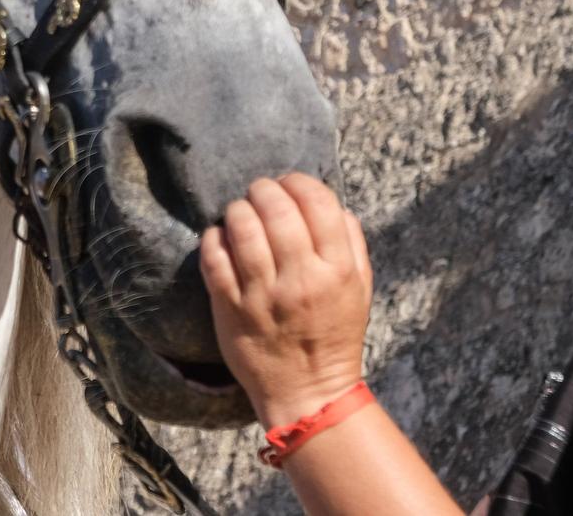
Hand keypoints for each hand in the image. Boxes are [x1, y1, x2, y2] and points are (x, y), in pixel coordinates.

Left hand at [200, 173, 371, 429]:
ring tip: (240, 214)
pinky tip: (221, 238)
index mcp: (338, 271)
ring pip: (241, 227)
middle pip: (275, 208)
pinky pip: (213, 256)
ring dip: (238, 210)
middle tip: (260, 194)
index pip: (318, 203)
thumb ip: (351, 244)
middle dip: (264, 190)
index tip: (289, 183)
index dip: (299, 181)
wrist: (308, 392)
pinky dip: (214, 238)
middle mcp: (301, 280)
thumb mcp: (359, 290)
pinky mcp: (230, 307)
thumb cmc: (333, 334)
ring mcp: (262, 294)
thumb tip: (333, 203)